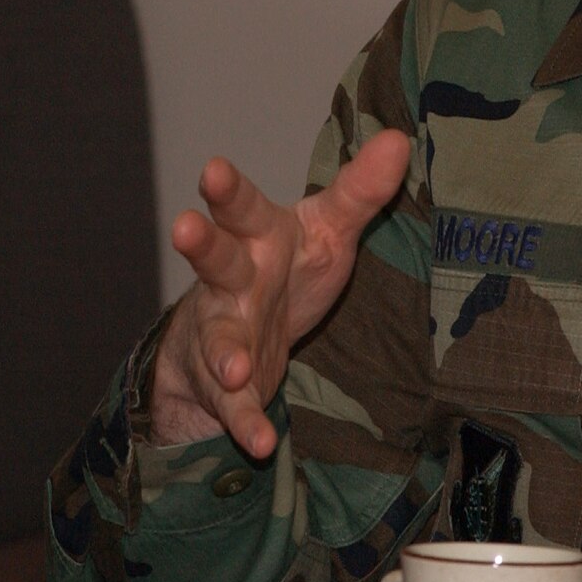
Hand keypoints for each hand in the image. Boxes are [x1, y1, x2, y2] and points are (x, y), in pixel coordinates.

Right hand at [151, 128, 411, 457]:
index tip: (214, 169)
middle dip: (201, 245)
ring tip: (234, 366)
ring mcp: (226, 334)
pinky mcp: (228, 388)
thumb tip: (397, 138)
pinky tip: (259, 443)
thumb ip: (358, 190)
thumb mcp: (325, 229)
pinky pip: (234, 408)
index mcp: (257, 237)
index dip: (227, 189)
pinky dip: (245, 423)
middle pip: (215, 259)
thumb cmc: (284, 271)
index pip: (242, 207)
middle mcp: (233, 281)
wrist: (234, 345)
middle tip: (184, 228)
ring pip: (219, 337)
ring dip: (224, 351)